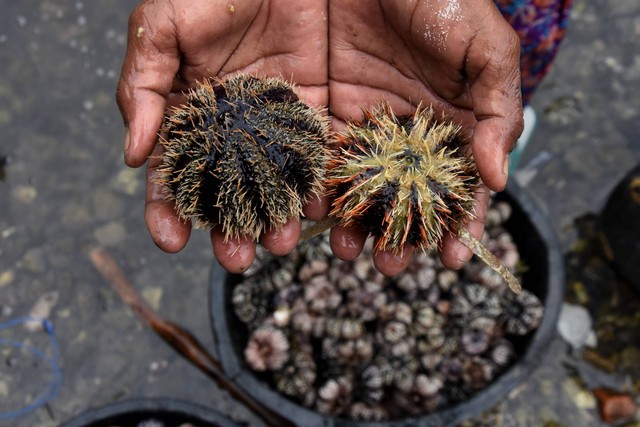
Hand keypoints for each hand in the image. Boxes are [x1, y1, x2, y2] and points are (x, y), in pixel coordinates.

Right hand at [116, 0, 328, 272]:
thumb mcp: (161, 25)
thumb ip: (142, 85)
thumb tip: (132, 157)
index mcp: (189, 113)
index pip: (172, 172)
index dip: (167, 210)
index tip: (172, 242)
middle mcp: (231, 128)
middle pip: (227, 192)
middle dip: (229, 230)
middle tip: (236, 259)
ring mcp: (274, 123)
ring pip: (274, 184)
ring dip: (276, 218)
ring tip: (281, 242)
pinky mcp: (316, 110)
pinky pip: (318, 154)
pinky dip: (318, 184)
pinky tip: (320, 208)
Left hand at [327, 0, 523, 275]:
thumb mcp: (486, 46)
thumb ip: (497, 110)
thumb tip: (499, 178)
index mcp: (447, 122)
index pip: (457, 184)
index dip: (458, 223)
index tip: (452, 259)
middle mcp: (403, 131)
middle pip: (401, 195)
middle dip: (395, 234)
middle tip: (386, 265)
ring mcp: (360, 121)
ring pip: (356, 184)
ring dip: (352, 222)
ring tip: (345, 248)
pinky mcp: (320, 105)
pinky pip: (316, 154)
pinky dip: (315, 185)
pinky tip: (313, 211)